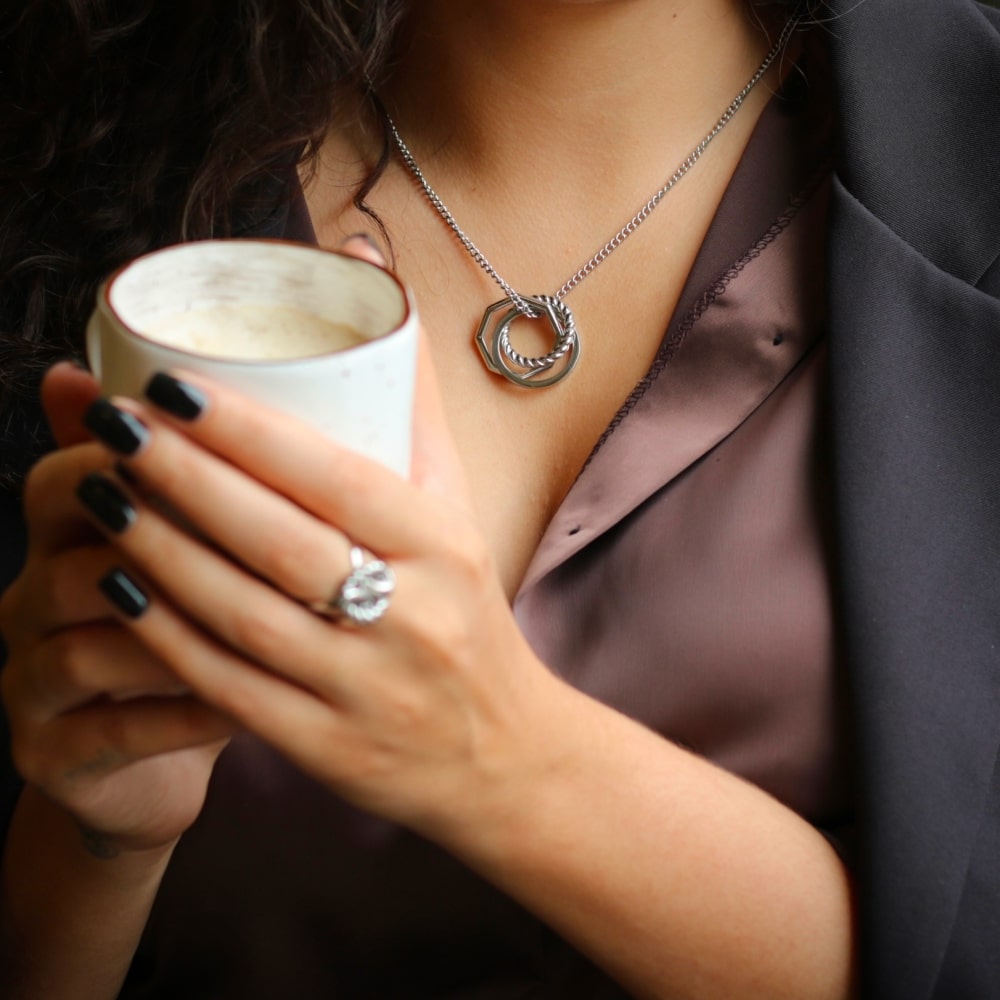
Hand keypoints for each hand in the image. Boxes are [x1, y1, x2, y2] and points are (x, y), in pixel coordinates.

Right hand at [0, 365, 234, 857]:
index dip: (129, 465)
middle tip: (245, 544)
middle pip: (67, 559)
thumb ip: (222, 470)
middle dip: (155, 549)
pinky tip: (246, 707)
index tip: (209, 453)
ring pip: (87, 647)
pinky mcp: (50, 753)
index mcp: (68, 537)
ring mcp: (32, 681)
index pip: (65, 479)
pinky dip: (182, 716)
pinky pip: (113, 732)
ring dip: (175, 636)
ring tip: (259, 629)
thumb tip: (248, 383)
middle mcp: (34, 600)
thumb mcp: (205, 540)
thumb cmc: (202, 622)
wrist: (158, 744)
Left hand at [70, 357, 556, 841]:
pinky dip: (167, 635)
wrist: (501, 751)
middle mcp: (412, 618)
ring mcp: (367, 690)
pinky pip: (231, 687)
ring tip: (99, 493)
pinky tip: (118, 586)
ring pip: (244, 613)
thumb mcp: (457, 512)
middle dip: (184, 478)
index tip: (169, 385)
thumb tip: (371, 269)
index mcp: (446, 547)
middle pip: (280, 540)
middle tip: (112, 425)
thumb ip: (409, 405)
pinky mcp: (328, 747)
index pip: (338, 478)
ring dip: (160, 551)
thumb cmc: (465, 613)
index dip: (247, 430)